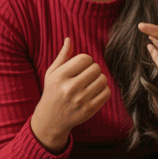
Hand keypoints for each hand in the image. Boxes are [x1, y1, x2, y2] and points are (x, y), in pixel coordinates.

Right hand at [31, 38, 110, 152]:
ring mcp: (81, 100)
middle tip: (87, 75)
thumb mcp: (51, 73)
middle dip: (93, 69)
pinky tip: (95, 91)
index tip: (82, 66)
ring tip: (91, 83)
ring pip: (103, 79)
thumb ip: (62, 56)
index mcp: (60, 76)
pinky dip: (103, 90)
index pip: (85, 58)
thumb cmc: (52, 92)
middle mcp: (70, 88)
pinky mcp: (89, 110)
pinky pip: (107, 92)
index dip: (87, 60)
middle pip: (96, 68)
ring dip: (99, 79)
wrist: (50, 120)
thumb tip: (69, 39)